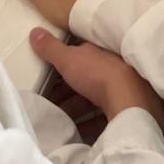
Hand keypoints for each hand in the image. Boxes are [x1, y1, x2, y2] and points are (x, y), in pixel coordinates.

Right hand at [30, 27, 163, 126]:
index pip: (75, 58)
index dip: (60, 68)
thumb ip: (51, 48)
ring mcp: (116, 88)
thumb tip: (35, 32)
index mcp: (95, 53)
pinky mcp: (121, 108)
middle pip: (83, 79)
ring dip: (75, 107)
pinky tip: (77, 131)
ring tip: (58, 119)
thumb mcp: (68, 59)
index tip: (45, 80)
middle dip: (66, 90)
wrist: (128, 99)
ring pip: (92, 98)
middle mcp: (108, 68)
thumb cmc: (97, 74)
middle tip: (48, 103)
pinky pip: (101, 116)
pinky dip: (88, 123)